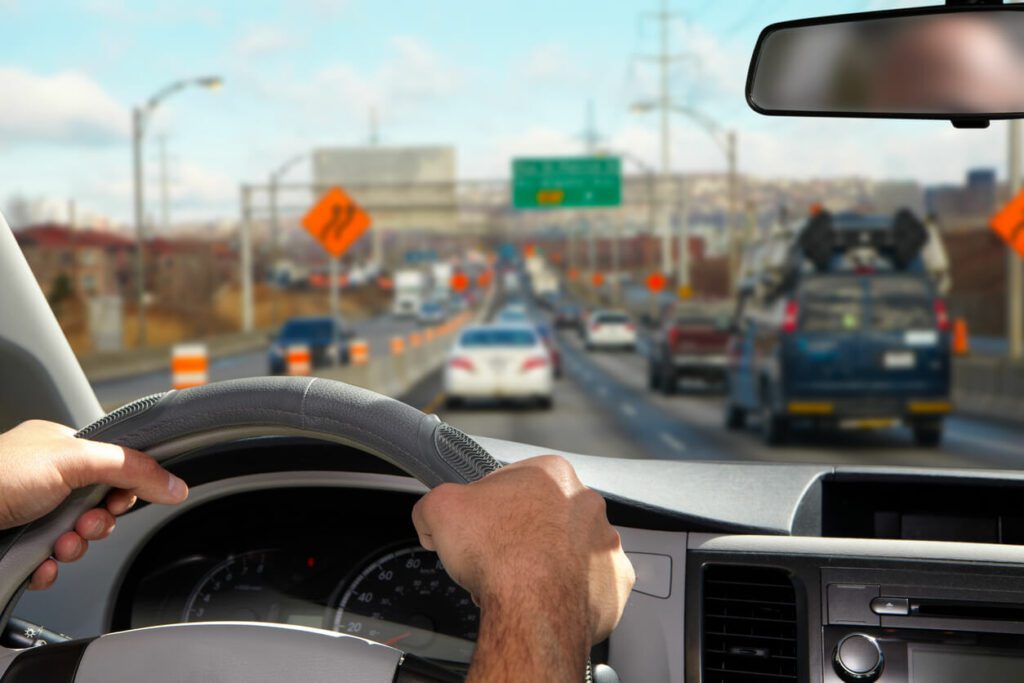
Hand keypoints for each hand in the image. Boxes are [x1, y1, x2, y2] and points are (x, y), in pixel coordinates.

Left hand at [0, 420, 188, 589]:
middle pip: (98, 507)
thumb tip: (175, 483)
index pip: (113, 468)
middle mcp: (45, 480)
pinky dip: (48, 568)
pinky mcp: (15, 546)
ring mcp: (29, 514)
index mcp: (60, 448)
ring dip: (73, 546)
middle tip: (84, 524)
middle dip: (96, 523)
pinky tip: (40, 563)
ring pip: (75, 538)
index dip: (122, 490)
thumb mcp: (75, 460)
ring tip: (57, 544)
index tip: (120, 501)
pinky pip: (48, 563)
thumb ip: (130, 468)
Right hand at [412, 455, 633, 680]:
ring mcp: (605, 543)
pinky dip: (570, 591)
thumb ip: (431, 505)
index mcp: (552, 473)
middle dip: (520, 535)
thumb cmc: (497, 555)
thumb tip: (428, 519)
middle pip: (543, 516)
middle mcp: (587, 503)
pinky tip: (546, 599)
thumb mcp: (439, 508)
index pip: (512, 482)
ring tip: (519, 583)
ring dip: (547, 562)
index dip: (487, 507)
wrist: (532, 609)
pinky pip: (590, 584)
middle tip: (496, 558)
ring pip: (569, 549)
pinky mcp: (615, 581)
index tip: (478, 527)